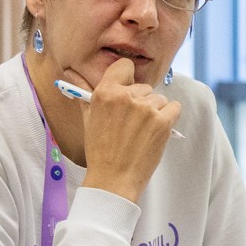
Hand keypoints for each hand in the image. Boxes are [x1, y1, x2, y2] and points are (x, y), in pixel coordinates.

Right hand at [79, 56, 180, 204]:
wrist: (114, 180)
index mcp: (105, 92)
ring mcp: (146, 109)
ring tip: (141, 132)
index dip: (127, 79)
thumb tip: (71, 75)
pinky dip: (169, 117)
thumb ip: (84, 94)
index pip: (124, 66)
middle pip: (144, 87)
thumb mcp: (89, 119)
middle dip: (141, 102)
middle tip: (131, 124)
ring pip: (159, 98)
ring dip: (155, 112)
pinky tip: (156, 131)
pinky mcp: (163, 121)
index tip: (127, 91)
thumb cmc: (100, 151)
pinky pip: (174, 107)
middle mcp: (126, 96)